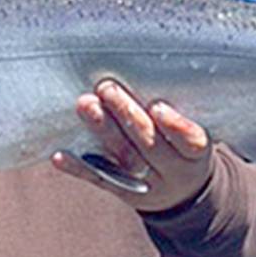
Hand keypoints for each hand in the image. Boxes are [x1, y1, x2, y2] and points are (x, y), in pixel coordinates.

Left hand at [52, 79, 212, 212]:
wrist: (182, 193)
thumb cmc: (185, 145)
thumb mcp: (193, 132)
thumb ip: (178, 111)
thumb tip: (147, 63)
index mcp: (196, 155)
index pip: (191, 141)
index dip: (175, 126)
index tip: (158, 106)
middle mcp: (173, 172)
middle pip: (150, 146)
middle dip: (127, 116)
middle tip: (107, 88)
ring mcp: (147, 185)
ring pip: (124, 160)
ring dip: (102, 131)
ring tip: (85, 105)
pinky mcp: (123, 191)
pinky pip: (100, 179)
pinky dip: (79, 167)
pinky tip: (59, 156)